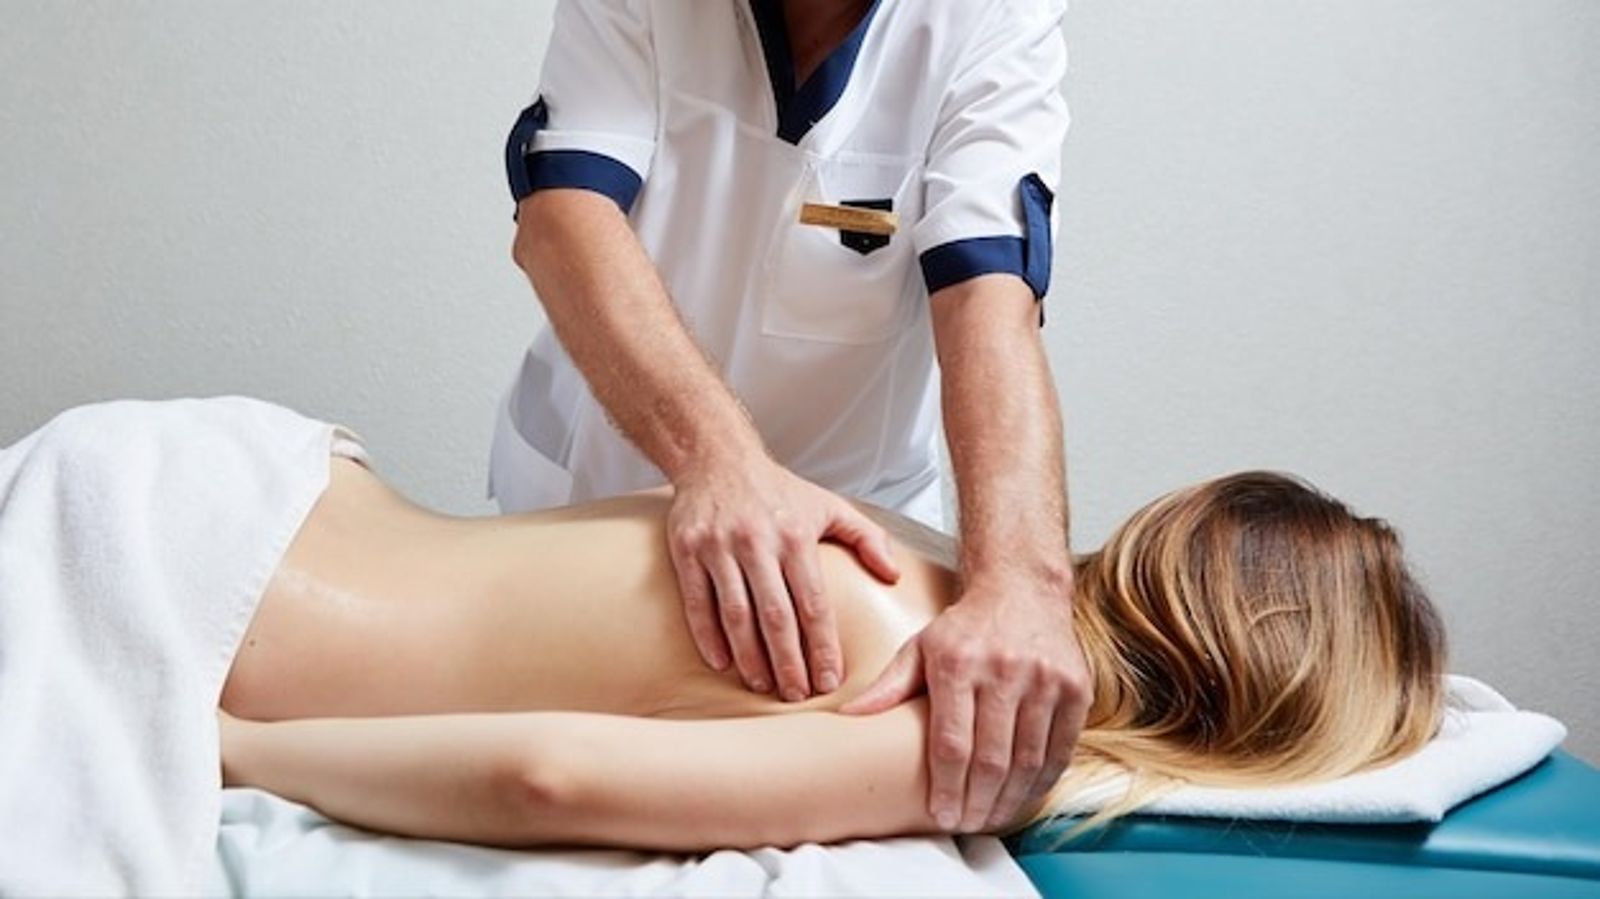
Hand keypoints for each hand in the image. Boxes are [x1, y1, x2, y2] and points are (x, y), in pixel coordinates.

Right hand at [667, 457, 900, 700]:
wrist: (716, 457)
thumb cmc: (777, 488)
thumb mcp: (829, 504)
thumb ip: (867, 538)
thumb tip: (893, 575)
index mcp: (795, 534)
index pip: (813, 603)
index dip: (822, 646)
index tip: (829, 680)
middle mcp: (758, 542)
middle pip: (776, 616)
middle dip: (788, 662)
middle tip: (797, 695)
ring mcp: (719, 547)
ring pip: (736, 615)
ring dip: (750, 657)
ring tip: (763, 685)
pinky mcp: (688, 550)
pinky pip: (698, 603)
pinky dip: (708, 637)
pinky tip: (722, 663)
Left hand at [840, 570, 1089, 831]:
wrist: (1024, 589)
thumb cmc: (965, 628)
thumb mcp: (920, 647)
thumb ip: (889, 685)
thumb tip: (848, 717)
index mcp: (957, 662)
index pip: (952, 743)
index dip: (947, 787)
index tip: (940, 815)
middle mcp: (1004, 669)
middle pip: (991, 759)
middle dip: (976, 803)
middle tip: (964, 825)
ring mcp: (1045, 679)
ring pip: (1027, 760)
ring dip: (1009, 799)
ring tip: (990, 818)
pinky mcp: (1076, 687)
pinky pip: (1060, 748)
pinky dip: (1042, 780)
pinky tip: (1024, 796)